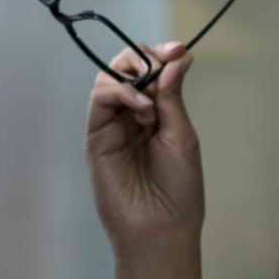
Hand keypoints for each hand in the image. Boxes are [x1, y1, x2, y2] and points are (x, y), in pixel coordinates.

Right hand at [84, 42, 205, 256]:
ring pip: (108, 78)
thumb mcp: (182, 134)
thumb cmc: (178, 189)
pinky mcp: (95, 137)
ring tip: (152, 96)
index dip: (161, 55)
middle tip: (162, 62)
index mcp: (156, 114)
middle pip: (125, 67)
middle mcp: (131, 116)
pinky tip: (141, 106)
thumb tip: (179, 55)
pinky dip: (119, 91)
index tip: (178, 49)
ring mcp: (111, 125)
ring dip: (131, 74)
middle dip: (143, 57)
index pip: (151, 71)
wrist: (160, 229)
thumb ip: (173, 96)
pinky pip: (99, 99)